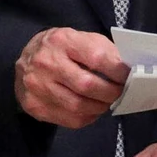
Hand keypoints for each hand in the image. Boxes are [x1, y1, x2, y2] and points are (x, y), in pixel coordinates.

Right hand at [14, 28, 128, 127]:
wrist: (27, 57)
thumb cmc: (63, 47)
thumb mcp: (83, 38)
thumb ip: (105, 51)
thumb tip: (128, 70)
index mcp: (63, 41)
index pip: (97, 58)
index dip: (117, 71)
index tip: (129, 77)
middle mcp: (46, 63)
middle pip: (87, 85)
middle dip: (111, 92)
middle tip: (121, 93)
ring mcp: (38, 86)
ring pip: (78, 106)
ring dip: (100, 107)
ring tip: (108, 101)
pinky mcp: (34, 105)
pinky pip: (68, 119)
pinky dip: (87, 117)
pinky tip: (93, 110)